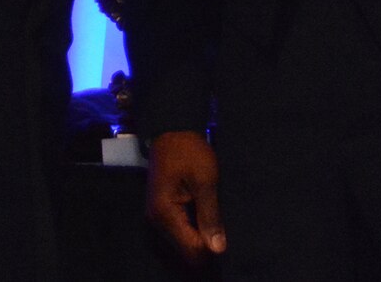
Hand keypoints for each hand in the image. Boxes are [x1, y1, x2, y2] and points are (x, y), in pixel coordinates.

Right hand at [145, 129, 226, 263]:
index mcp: (165, 213)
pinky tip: (204, 214)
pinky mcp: (161, 212)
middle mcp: (156, 220)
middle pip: (186, 251)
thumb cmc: (189, 152)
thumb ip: (210, 216)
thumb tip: (218, 250)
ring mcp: (157, 217)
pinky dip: (194, 228)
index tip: (224, 232)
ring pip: (183, 243)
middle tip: (220, 223)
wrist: (172, 130)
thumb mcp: (205, 182)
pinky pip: (180, 232)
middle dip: (205, 244)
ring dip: (200, 236)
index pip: (191, 249)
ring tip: (213, 217)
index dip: (211, 247)